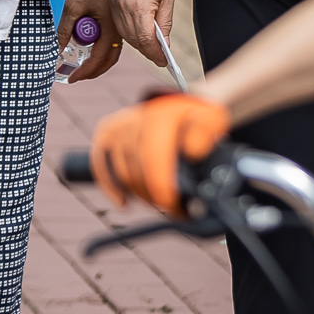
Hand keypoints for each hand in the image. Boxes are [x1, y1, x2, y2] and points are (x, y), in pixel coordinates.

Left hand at [58, 0, 121, 81]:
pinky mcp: (115, 21)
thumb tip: (57, 50)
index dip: (86, 71)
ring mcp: (119, 26)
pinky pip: (111, 42)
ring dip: (98, 63)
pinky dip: (101, 51)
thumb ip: (64, 30)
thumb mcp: (72, 7)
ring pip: (111, 52)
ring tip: (82, 68)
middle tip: (77, 77)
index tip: (72, 78)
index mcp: (110, 28)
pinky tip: (88, 50)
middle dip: (93, 71)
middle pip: (109, 60)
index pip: (99, 59)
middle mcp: (118, 30)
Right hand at [89, 92, 229, 215]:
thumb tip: (192, 151)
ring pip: (121, 170)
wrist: (186, 104)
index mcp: (160, 117)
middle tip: (171, 210)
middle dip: (152, 197)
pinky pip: (100, 161)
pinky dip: (109, 185)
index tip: (176, 209)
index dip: (162, 190)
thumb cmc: (200, 120)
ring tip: (155, 204)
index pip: (153, 161)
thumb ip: (204, 135)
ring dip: (137, 194)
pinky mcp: (108, 129)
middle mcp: (135, 118)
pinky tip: (123, 203)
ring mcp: (119, 123)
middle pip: (136, 169)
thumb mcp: (212, 122)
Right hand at [114, 0, 175, 63]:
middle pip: (134, 40)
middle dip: (148, 51)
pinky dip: (130, 32)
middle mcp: (123, 9)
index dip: (156, 53)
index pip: (146, 40)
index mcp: (139, 8)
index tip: (164, 61)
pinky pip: (119, 24)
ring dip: (138, 43)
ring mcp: (115, 5)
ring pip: (125, 35)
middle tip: (160, 56)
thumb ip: (165, 24)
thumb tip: (163, 45)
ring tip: (152, 47)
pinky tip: (140, 33)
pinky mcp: (111, 1)